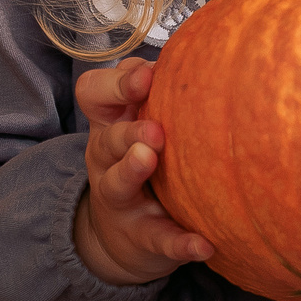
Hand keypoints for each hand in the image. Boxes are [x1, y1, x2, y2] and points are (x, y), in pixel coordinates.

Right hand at [73, 57, 212, 286]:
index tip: (146, 77)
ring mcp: (120, 200)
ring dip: (132, 171)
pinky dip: (180, 243)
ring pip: (117, 184)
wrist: (122, 238)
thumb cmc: (141, 160)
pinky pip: (159, 240)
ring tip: (150, 160)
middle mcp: (107, 159)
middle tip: (154, 130)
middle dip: (128, 132)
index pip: (94, 93)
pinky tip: (203, 244)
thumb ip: (157, 92)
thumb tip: (206, 55)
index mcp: (109, 124)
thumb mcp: (138, 122)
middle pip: (107, 139)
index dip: (115, 84)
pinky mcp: (142, 238)